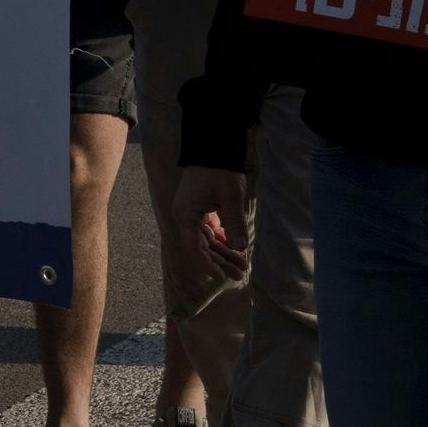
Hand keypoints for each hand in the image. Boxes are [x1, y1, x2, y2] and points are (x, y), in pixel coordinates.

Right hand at [171, 167, 251, 289]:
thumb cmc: (220, 171)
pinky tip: (236, 249)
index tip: (221, 277)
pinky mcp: (200, 210)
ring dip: (223, 253)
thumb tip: (240, 248)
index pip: (193, 248)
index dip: (207, 265)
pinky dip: (223, 241)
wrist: (213, 149)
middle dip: (220, 262)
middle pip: (201, 247)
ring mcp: (192, 214)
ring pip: (207, 241)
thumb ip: (234, 223)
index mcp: (185, 215)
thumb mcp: (231, 197)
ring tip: (242, 267)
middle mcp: (185, 217)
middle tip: (240, 275)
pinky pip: (210, 231)